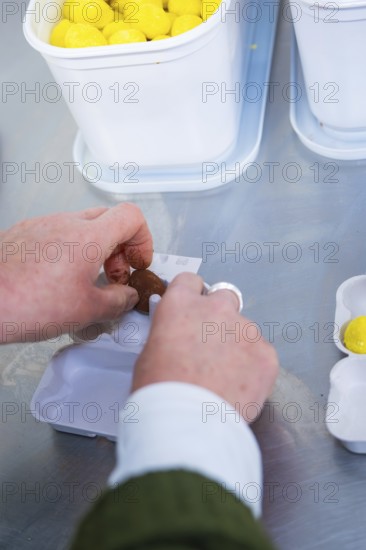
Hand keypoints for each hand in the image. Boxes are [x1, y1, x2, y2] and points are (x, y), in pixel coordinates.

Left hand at [0, 204, 152, 342]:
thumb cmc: (26, 303)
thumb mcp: (86, 311)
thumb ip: (117, 301)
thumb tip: (126, 297)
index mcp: (88, 237)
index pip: (131, 217)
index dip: (143, 240)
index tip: (138, 262)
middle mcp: (66, 223)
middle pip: (109, 219)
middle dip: (119, 248)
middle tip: (115, 275)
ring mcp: (43, 225)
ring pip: (82, 226)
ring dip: (94, 249)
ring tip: (87, 280)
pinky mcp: (24, 233)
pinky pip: (57, 233)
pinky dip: (69, 251)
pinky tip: (59, 278)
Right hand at [132, 273, 278, 420]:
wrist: (188, 423)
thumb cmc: (162, 393)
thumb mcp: (150, 353)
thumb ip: (170, 334)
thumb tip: (180, 338)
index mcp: (181, 304)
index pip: (191, 281)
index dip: (192, 295)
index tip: (194, 308)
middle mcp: (216, 308)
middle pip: (225, 296)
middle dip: (221, 315)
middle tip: (213, 343)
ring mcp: (245, 330)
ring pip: (245, 330)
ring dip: (237, 345)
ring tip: (225, 377)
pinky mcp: (266, 354)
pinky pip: (261, 354)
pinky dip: (253, 368)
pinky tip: (239, 387)